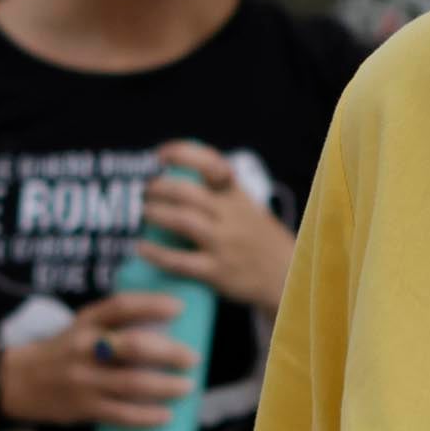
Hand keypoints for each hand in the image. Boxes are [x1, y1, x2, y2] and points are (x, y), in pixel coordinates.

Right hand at [0, 292, 198, 429]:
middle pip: (133, 346)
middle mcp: (83, 348)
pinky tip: (166, 416)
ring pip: (131, 383)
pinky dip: (146, 416)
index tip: (180, 306)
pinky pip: (120, 414)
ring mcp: (82, 379)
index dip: (152, 303)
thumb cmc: (60, 351)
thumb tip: (167, 325)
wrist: (15, 381)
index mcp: (85, 322)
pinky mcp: (82, 407)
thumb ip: (113, 326)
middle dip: (168, 352)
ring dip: (165, 387)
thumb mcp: (80, 327)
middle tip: (193, 358)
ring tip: (187, 387)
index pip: (121, 306)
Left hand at [133, 143, 296, 307]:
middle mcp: (230, 215)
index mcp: (237, 195)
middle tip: (143, 191)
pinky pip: (180, 261)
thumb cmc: (259, 239)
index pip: (211, 163)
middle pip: (187, 192)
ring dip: (155, 214)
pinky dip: (156, 253)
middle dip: (158, 188)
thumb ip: (219, 193)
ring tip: (143, 213)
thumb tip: (174, 180)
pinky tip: (141, 247)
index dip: (182, 154)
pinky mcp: (216, 271)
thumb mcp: (248, 207)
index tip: (161, 155)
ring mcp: (223, 243)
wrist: (287, 276)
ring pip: (182, 220)